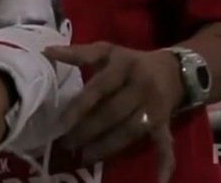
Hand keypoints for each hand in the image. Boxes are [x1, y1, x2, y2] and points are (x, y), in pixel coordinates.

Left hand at [43, 42, 182, 182]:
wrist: (173, 70)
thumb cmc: (130, 61)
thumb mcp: (105, 51)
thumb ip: (78, 53)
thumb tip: (47, 51)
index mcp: (123, 66)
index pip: (99, 88)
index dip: (81, 106)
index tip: (63, 123)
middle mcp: (140, 86)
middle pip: (112, 113)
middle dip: (89, 131)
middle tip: (68, 145)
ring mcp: (154, 106)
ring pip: (130, 130)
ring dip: (108, 146)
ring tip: (85, 157)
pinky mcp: (165, 122)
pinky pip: (165, 142)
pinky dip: (164, 161)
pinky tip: (160, 179)